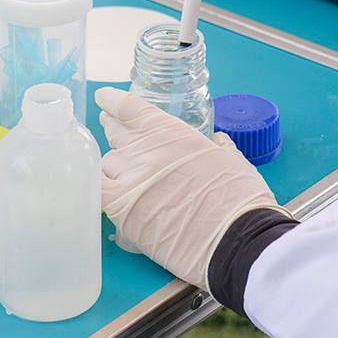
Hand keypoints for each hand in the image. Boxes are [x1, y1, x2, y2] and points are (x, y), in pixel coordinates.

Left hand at [97, 87, 284, 289]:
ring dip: (113, 166)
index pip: (128, 107)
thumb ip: (220, 147)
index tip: (104, 99)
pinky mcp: (121, 209)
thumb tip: (218, 141)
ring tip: (120, 172)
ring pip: (106, 164)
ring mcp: (130, 178)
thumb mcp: (234, 160)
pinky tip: (103, 191)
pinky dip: (97, 188)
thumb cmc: (240, 199)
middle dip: (112, 129)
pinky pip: (96, 190)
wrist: (235, 238)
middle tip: (110, 129)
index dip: (112, 100)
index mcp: (170, 132)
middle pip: (114, 132)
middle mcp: (144, 149)